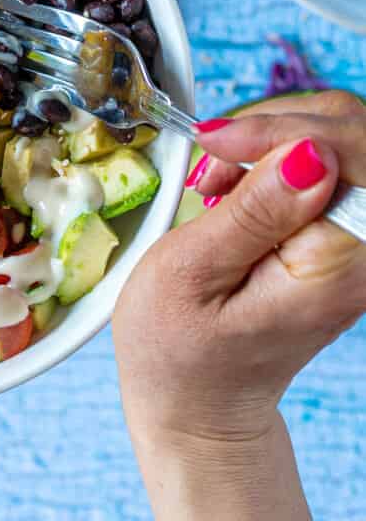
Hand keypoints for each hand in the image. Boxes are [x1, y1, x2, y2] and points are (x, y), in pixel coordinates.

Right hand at [114, 90, 365, 519]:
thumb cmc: (179, 348)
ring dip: (270, 137)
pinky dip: (272, 153)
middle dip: (276, 127)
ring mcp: (358, 242)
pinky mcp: (339, 233)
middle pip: (353, 134)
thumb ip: (252, 211)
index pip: (353, 154)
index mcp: (338, 267)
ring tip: (216, 180)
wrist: (199, 400)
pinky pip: (324, 160)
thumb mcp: (190, 273)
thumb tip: (309, 153)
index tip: (217, 143)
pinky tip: (233, 185)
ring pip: (338, 137)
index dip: (285, 130)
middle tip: (213, 165)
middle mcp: (365, 252)